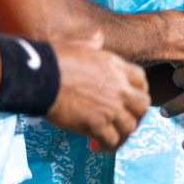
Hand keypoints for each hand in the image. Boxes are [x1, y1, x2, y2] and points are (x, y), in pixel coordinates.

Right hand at [46, 32, 150, 150]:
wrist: (41, 77)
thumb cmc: (56, 59)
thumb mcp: (79, 45)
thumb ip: (93, 43)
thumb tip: (97, 36)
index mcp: (115, 66)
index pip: (141, 80)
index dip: (139, 91)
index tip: (130, 99)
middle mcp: (118, 87)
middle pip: (142, 106)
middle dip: (136, 115)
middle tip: (125, 120)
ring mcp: (110, 107)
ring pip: (130, 127)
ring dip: (122, 134)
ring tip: (112, 139)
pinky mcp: (96, 124)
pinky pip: (111, 140)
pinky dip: (108, 146)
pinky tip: (98, 147)